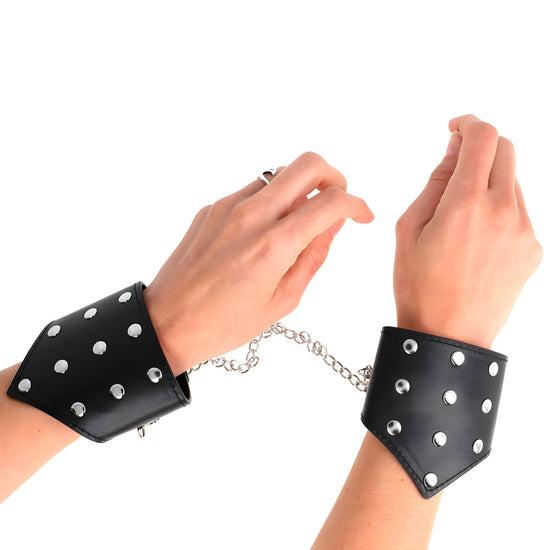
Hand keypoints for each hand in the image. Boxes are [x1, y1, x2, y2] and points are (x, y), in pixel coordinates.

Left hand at [144, 152, 373, 374]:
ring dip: (299, 190)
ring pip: (279, 174)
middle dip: (333, 177)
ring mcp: (227, 207)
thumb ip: (314, 257)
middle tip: (336, 201)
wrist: (169, 322)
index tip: (362, 216)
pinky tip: (265, 232)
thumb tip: (332, 226)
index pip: (330, 203)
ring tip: (297, 223)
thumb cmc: (225, 322)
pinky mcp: (211, 208)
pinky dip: (270, 201)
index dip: (357, 205)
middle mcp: (251, 215)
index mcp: (274, 245)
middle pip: (307, 164)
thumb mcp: (283, 300)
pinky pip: (252, 190)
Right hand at [394, 114, 542, 347]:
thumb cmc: (419, 286)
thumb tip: (453, 151)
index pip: (483, 138)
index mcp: (466, 206)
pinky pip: (520, 210)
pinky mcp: (533, 248)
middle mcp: (504, 212)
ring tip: (461, 211)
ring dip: (489, 178)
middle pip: (506, 150)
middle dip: (481, 145)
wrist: (448, 336)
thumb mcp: (409, 229)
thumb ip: (435, 183)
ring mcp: (524, 231)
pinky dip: (500, 206)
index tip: (455, 127)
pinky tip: (477, 234)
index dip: (469, 123)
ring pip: (513, 180)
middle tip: (456, 160)